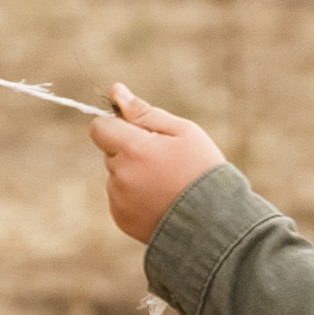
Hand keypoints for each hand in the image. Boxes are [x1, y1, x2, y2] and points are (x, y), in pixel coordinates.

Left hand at [89, 85, 223, 243]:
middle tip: (164, 161)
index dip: (117, 125)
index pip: (100, 127)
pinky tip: (160, 199)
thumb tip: (117, 92)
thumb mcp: (182, 131)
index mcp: (133, 149)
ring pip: (116, 175)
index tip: (138, 132)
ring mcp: (119, 199)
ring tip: (166, 183)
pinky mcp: (121, 218)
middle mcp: (120, 175)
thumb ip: (144, 112)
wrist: (213, 221)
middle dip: (130, 150)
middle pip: (110, 151)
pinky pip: (120, 197)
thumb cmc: (202, 169)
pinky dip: (135, 196)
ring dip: (133, 174)